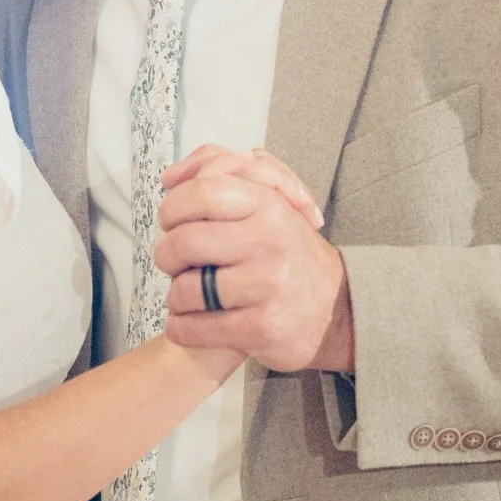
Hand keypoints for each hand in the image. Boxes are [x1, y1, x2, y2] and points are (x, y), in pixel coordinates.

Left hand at [154, 145, 352, 373]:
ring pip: (186, 289)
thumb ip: (220, 172)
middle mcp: (269, 242)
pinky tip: (187, 323)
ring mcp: (267, 286)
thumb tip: (169, 177)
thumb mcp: (267, 199)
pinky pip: (196, 327)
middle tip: (173, 264)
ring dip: (175, 297)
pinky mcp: (261, 328)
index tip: (170, 222)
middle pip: (184, 243)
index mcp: (269, 205)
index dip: (173, 208)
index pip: (202, 192)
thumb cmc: (286, 250)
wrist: (334, 306)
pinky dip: (182, 328)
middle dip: (166, 256)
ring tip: (185, 296)